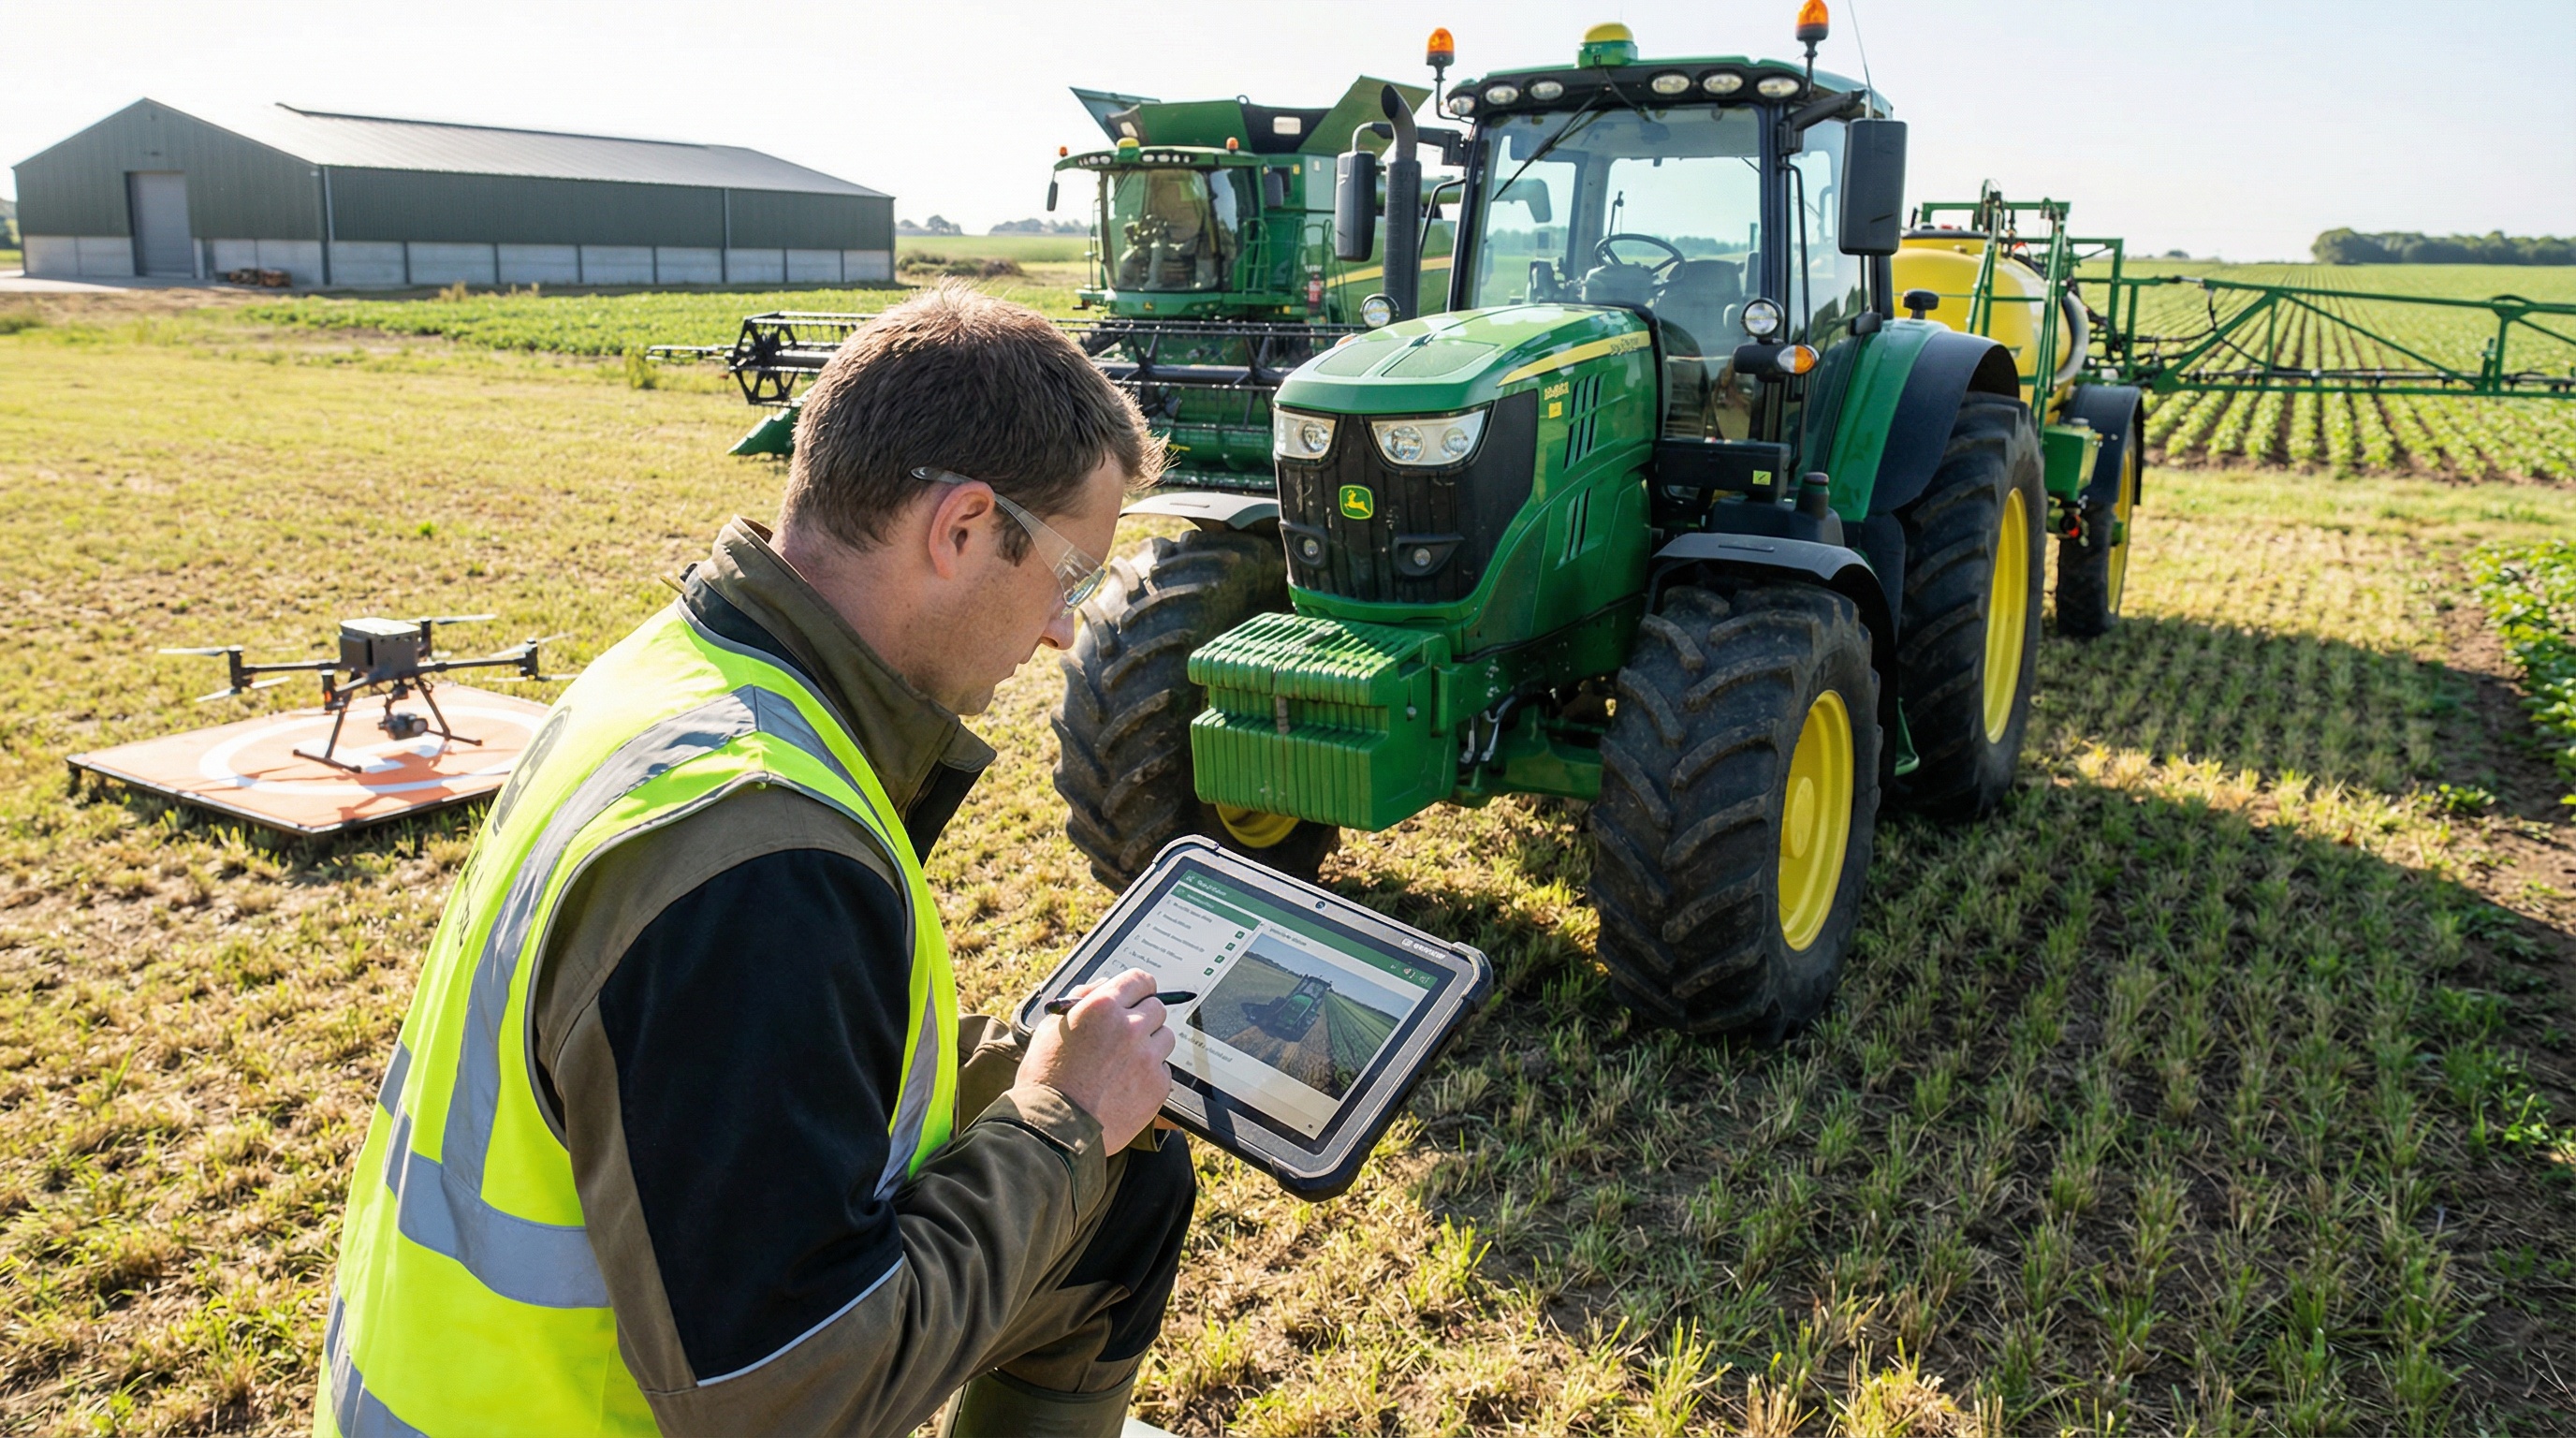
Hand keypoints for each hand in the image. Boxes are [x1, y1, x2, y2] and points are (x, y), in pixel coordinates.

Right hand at [1017, 969, 1173, 1151]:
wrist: (1055, 1129)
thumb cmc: (1046, 1079)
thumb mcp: (1051, 1029)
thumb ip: (1081, 1000)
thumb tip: (1104, 986)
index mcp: (1103, 1007)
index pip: (1139, 980)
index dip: (1139, 988)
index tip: (1139, 995)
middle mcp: (1130, 1027)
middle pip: (1157, 1009)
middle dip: (1143, 1018)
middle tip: (1126, 1035)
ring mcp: (1147, 1057)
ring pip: (1165, 1038)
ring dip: (1150, 1046)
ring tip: (1123, 1065)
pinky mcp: (1158, 1085)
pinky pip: (1164, 1070)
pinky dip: (1150, 1076)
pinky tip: (1125, 1086)